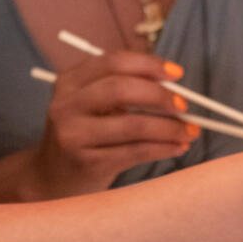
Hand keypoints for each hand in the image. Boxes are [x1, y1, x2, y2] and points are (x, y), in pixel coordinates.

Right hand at [33, 51, 196, 197]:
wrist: (52, 179)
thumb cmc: (84, 135)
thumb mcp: (91, 106)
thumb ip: (123, 89)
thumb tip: (174, 85)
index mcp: (69, 82)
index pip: (113, 62)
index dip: (149, 65)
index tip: (177, 74)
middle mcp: (66, 106)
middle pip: (121, 89)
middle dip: (160, 96)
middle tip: (184, 106)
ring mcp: (74, 136)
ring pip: (133, 124)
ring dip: (169, 128)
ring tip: (190, 132)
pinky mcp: (87, 163)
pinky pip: (135, 151)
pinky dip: (163, 148)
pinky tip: (177, 147)